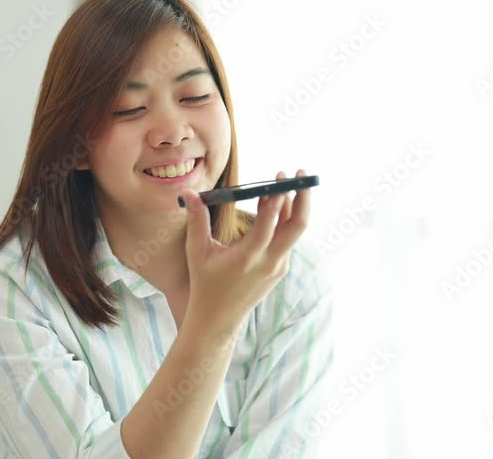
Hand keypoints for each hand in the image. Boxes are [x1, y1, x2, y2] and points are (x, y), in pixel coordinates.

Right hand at [180, 170, 310, 332]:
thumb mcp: (197, 252)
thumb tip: (188, 193)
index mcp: (248, 258)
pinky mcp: (280, 269)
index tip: (278, 180)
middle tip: (301, 174)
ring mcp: (278, 266)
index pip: (269, 225)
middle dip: (303, 198)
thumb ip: (196, 220)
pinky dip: (285, 220)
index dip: (276, 201)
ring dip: (294, 206)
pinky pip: (288, 239)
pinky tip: (276, 205)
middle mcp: (269, 262)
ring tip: (285, 183)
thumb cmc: (205, 284)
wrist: (219, 319)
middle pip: (298, 226)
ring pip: (295, 231)